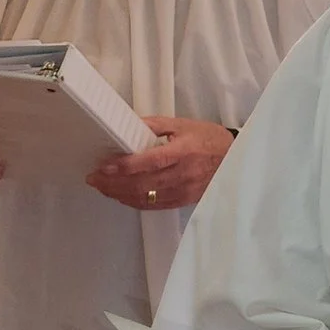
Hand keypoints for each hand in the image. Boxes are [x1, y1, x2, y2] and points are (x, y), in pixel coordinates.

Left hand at [87, 116, 234, 210]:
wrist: (236, 159)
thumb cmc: (210, 140)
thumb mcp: (184, 125)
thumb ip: (155, 125)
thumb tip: (127, 125)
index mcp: (184, 151)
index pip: (150, 162)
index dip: (125, 166)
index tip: (104, 166)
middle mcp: (184, 174)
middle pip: (143, 184)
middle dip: (113, 183)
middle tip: (94, 179)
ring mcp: (184, 190)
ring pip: (146, 197)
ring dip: (120, 194)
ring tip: (103, 187)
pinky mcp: (184, 200)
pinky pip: (154, 205)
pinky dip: (134, 202)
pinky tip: (122, 196)